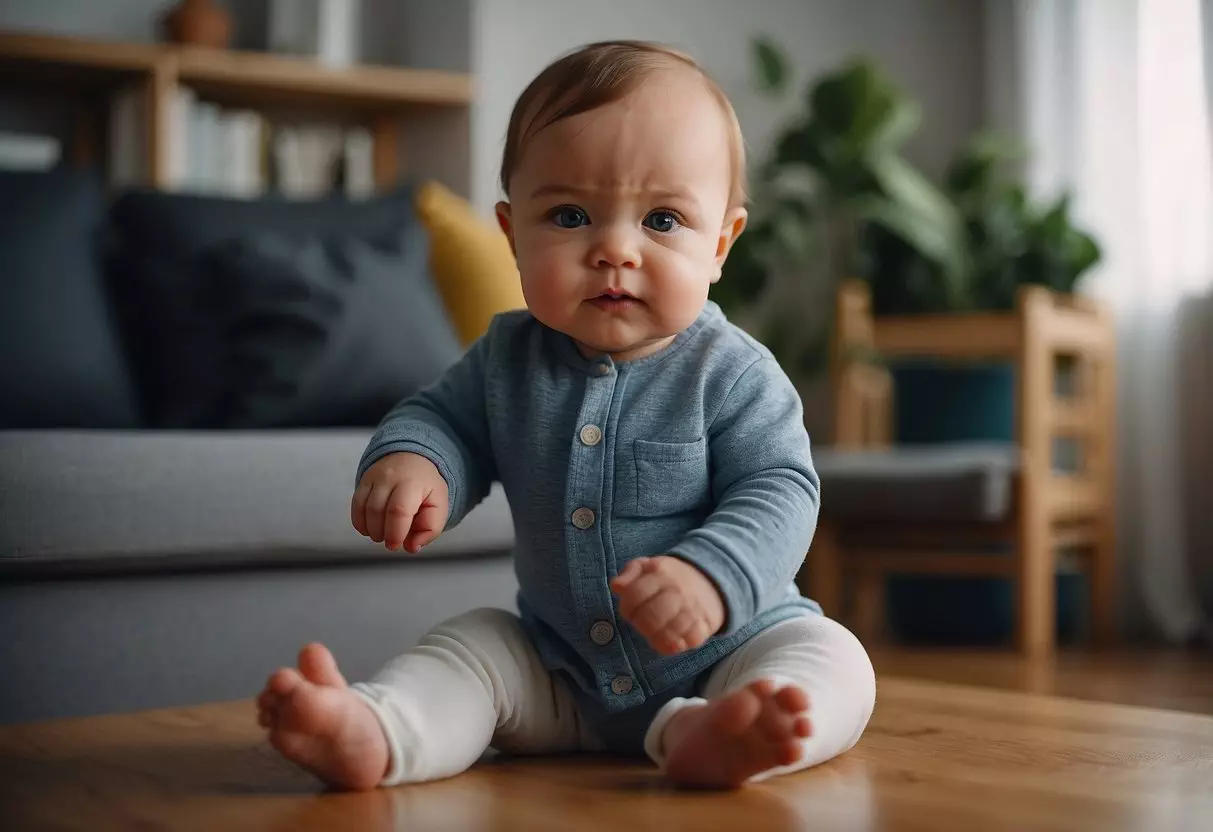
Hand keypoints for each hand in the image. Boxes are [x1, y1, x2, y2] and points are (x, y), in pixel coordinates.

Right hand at [351, 453, 448, 552]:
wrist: (412, 459)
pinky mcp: (363, 482)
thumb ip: (430, 529)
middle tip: (392, 541)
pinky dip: (360, 523)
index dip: (395, 532)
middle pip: (377, 510)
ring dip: (371, 530)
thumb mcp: (439, 505)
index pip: (399, 509)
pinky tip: (370, 529)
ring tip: (383, 535)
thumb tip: (412, 547)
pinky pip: (355, 505)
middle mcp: (390, 477)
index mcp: (413, 483)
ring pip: (364, 509)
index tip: (396, 545)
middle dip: (382, 533)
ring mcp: (374, 478)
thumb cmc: (425, 486)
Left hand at [611, 556, 725, 655]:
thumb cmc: (670, 577)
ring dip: (655, 637)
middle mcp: (678, 590)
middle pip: (649, 619)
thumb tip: (617, 587)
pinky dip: (675, 645)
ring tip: (655, 631)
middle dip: (640, 625)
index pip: (634, 595)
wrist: (710, 582)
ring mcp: (693, 609)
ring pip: (667, 634)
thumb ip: (629, 573)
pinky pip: (686, 644)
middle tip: (642, 623)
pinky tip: (671, 638)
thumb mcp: (648, 566)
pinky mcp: (705, 625)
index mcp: (661, 572)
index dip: (626, 608)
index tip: (629, 611)